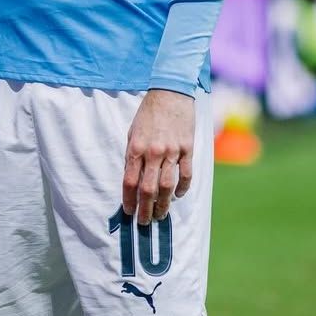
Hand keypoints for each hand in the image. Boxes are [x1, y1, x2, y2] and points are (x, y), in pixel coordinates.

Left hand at [122, 89, 194, 224]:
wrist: (170, 93)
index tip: (128, 212)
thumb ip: (132, 155)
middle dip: (145, 209)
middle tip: (144, 222)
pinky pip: (186, 174)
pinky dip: (182, 188)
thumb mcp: (132, 132)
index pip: (129, 181)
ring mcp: (172, 151)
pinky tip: (177, 196)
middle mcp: (153, 152)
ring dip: (163, 204)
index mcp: (136, 148)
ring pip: (167, 186)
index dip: (128, 200)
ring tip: (160, 215)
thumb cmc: (148, 113)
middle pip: (148, 189)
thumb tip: (132, 179)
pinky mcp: (187, 148)